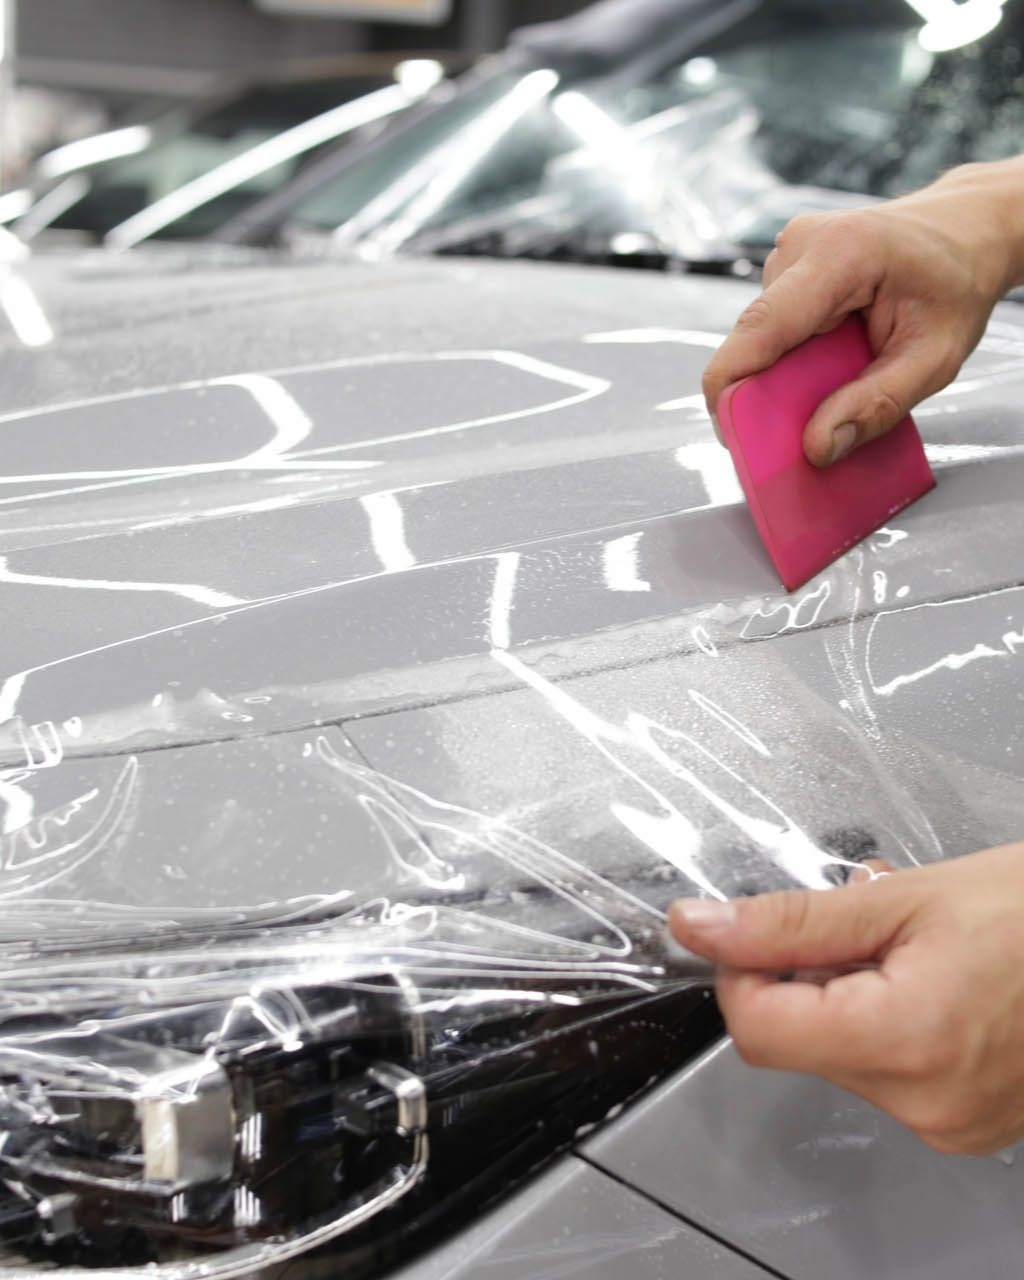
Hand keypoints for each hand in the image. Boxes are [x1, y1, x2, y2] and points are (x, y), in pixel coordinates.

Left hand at [669, 844, 1023, 1154]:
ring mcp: (953, 1122)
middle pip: (799, 1041)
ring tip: (908, 948)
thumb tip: (700, 926)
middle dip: (805, 976)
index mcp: (906, 1039)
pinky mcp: (969, 1124)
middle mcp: (928, 1102)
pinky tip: (929, 980)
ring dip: (848, 995)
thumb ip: (788, 921)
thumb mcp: (900, 897)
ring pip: (840, 1055)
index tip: (754, 929)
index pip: (757, 1029)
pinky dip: (886, 1023)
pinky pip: (889, 1074)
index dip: (741, 970)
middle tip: (862, 923)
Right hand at [703, 159, 1023, 465]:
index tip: (730, 433)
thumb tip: (817, 447)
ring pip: (762, 338)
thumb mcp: (935, 357)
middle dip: (772, 390)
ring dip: (790, 373)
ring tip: (843, 370)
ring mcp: (788, 253)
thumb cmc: (955, 283)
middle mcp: (801, 245)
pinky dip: (795, 356)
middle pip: (756, 339)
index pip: (762, 325)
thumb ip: (877, 404)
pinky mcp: (785, 268)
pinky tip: (834, 354)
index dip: (732, 384)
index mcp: (840, 254)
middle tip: (815, 419)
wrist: (966, 232)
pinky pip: (773, 329)